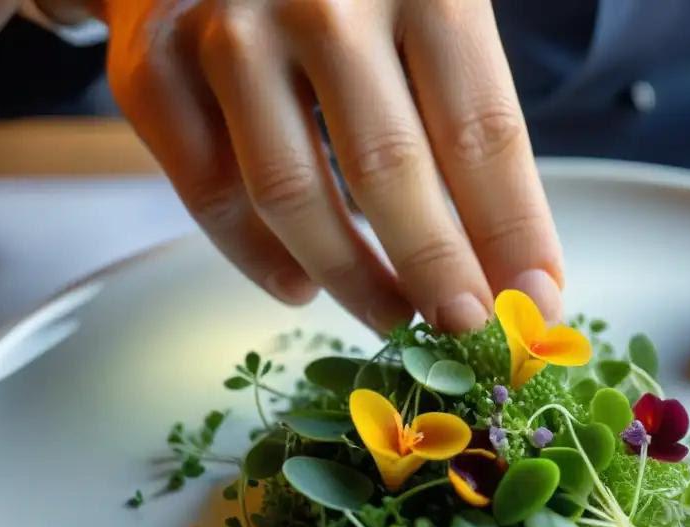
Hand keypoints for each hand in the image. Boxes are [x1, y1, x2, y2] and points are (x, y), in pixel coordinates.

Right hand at [91, 0, 563, 332]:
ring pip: (292, 193)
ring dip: (351, 279)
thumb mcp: (427, 22)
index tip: (535, 306)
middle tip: (465, 333)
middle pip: (390, 169)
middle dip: (438, 272)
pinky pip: (211, 195)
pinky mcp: (154, 67)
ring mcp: (229, 30)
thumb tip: (518, 274)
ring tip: (393, 319)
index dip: (512, 233)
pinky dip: (258, 260)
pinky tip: (302, 287)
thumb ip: (467, 125)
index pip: (483, 131)